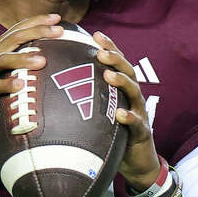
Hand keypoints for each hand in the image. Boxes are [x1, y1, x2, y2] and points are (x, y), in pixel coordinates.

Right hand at [0, 14, 63, 143]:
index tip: (57, 18)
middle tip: (59, 31)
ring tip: (43, 60)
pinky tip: (21, 85)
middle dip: (37, 31)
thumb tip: (48, 57)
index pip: (17, 29)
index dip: (36, 21)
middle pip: (14, 38)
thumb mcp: (1, 71)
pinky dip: (6, 84)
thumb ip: (18, 62)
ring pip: (3, 60)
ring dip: (23, 58)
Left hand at [94, 31, 161, 190]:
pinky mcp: (142, 132)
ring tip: (109, 74)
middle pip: (127, 71)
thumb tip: (55, 88)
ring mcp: (139, 113)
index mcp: (122, 90)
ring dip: (121, 81)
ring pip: (134, 92)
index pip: (117, 63)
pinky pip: (136, 123)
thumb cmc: (114, 134)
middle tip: (100, 51)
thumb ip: (87, 99)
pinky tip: (120, 114)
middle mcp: (133, 97)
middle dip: (115, 58)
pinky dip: (129, 117)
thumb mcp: (100, 113)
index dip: (109, 47)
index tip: (95, 34)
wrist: (137, 162)